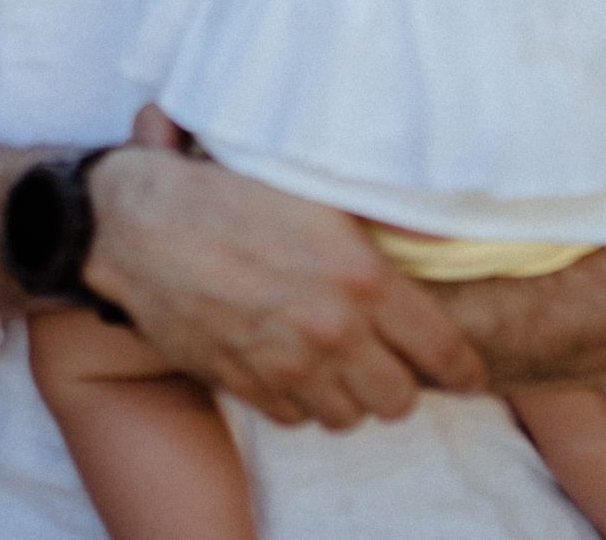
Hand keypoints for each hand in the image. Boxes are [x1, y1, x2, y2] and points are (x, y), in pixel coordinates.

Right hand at [83, 138, 485, 429]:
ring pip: (348, 417)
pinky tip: (294, 369)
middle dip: (403, 383)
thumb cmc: (222, 190)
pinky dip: (301, 402)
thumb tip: (430, 221)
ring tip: (341, 366)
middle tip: (393, 362)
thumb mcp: (312, 186)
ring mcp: (286, 364)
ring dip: (351, 396)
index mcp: (361, 276)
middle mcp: (331, 330)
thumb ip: (375, 215)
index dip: (464, 367)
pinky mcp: (244, 383)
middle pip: (399, 400)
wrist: (136, 222)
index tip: (469, 372)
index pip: (442, 349)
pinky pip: (295, 419)